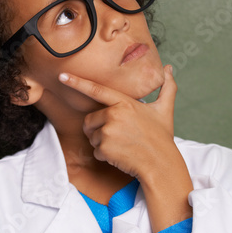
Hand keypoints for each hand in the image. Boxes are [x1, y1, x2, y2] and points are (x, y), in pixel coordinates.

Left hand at [58, 64, 177, 181]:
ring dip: (102, 143)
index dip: (77, 82)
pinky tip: (121, 155)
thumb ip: (166, 87)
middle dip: (98, 128)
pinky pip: (96, 151)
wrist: (161, 164)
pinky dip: (105, 155)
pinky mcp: (105, 148)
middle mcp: (114, 115)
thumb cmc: (162, 137)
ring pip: (92, 136)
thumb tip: (169, 68)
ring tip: (122, 144)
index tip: (62, 76)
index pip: (97, 89)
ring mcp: (108, 132)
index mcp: (125, 102)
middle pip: (90, 119)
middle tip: (119, 135)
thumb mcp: (165, 110)